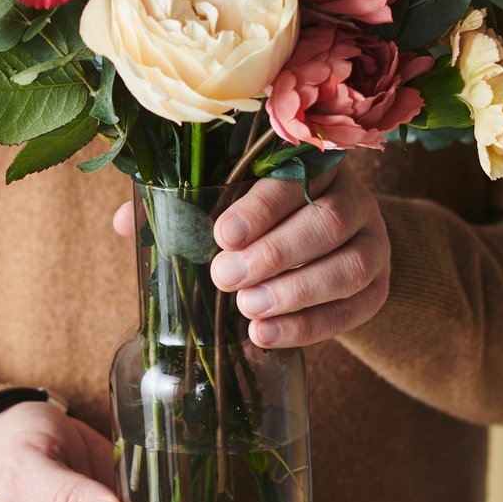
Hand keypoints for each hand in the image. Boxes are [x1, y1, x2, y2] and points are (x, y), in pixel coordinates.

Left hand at [112, 161, 390, 347]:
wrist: (326, 250)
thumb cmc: (265, 223)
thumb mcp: (229, 207)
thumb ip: (183, 210)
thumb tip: (125, 222)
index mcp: (313, 166)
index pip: (294, 178)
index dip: (259, 208)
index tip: (222, 235)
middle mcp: (352, 199)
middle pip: (326, 222)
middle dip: (273, 254)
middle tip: (225, 278)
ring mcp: (373, 244)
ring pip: (347, 267)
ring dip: (295, 292)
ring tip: (248, 311)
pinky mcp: (378, 288)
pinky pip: (353, 310)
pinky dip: (310, 327)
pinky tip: (267, 336)